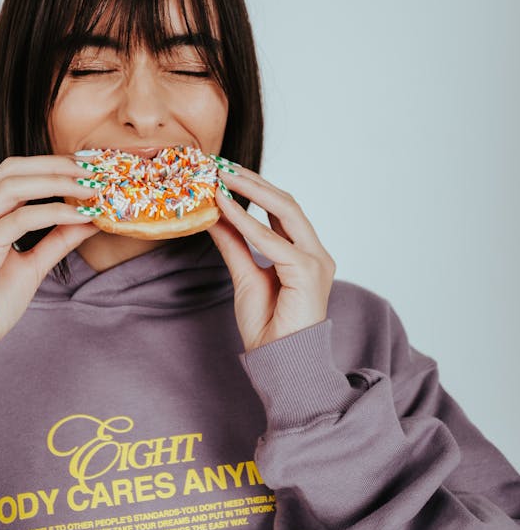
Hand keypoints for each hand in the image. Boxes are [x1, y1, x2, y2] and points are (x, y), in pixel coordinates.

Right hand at [0, 155, 101, 368]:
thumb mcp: (32, 266)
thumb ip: (57, 240)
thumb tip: (89, 220)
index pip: (15, 173)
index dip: (51, 165)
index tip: (88, 167)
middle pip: (13, 169)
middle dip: (56, 164)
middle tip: (93, 169)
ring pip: (14, 186)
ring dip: (56, 182)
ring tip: (89, 188)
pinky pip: (18, 219)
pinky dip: (52, 213)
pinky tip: (77, 216)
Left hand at [206, 157, 335, 352]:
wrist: (280, 363)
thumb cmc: (268, 327)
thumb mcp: (244, 275)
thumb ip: (234, 244)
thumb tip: (214, 214)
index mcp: (305, 254)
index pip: (282, 211)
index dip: (255, 189)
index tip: (226, 173)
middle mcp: (316, 253)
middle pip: (287, 203)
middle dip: (254, 182)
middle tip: (222, 166)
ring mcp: (316, 261)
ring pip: (285, 211)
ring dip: (251, 191)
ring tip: (222, 177)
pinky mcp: (307, 272)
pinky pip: (271, 239)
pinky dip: (246, 221)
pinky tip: (224, 207)